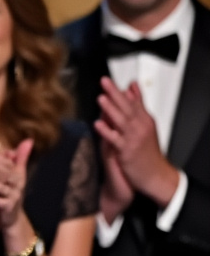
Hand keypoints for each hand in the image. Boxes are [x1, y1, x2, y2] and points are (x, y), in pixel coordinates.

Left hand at [0, 139, 32, 228]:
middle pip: (7, 173)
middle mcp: (17, 185)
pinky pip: (0, 202)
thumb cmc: (5, 195)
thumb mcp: (4, 179)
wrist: (6, 218)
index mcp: (17, 175)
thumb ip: (7, 163)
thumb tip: (10, 149)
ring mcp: (13, 197)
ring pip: (2, 187)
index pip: (8, 163)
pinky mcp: (8, 208)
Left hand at [94, 77, 178, 205]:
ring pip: (121, 121)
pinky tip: (98, 124)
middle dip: (115, 93)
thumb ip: (137, 105)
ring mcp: (134, 139)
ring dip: (111, 109)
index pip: (133, 102)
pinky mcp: (127, 151)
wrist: (156, 176)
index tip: (110, 79)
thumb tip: (131, 87)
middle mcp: (140, 127)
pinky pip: (115, 139)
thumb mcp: (146, 125)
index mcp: (144, 120)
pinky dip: (107, 131)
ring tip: (101, 98)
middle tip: (104, 81)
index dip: (121, 91)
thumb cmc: (148, 151)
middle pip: (127, 107)